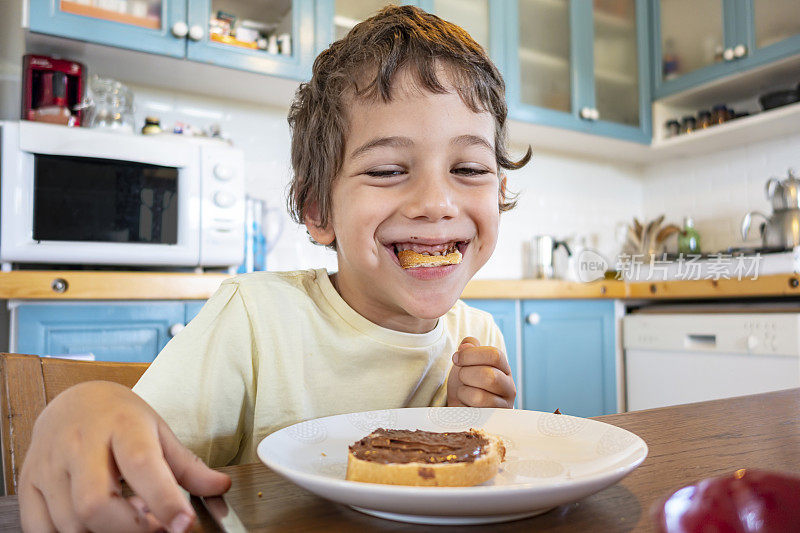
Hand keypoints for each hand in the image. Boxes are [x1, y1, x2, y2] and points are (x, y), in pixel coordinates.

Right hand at [19, 381, 230, 531]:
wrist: (74, 401)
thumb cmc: (120, 418)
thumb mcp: (159, 431)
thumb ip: (188, 466)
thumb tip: (220, 488)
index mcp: (121, 425)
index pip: (142, 464)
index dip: (163, 498)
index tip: (183, 524)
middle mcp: (80, 444)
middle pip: (95, 502)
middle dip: (129, 529)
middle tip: (157, 530)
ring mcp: (50, 465)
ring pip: (70, 522)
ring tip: (131, 519)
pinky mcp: (28, 483)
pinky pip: (41, 529)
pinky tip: (96, 526)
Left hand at [446, 337, 515, 407]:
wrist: (461, 408)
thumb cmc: (466, 383)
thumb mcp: (466, 362)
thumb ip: (469, 348)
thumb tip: (467, 345)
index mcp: (504, 368)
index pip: (495, 355)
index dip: (471, 354)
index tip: (456, 358)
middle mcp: (509, 387)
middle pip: (489, 376)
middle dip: (466, 374)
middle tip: (461, 377)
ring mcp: (502, 407)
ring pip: (478, 396)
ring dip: (463, 392)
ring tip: (464, 392)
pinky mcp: (491, 422)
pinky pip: (472, 413)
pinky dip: (463, 406)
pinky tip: (465, 404)